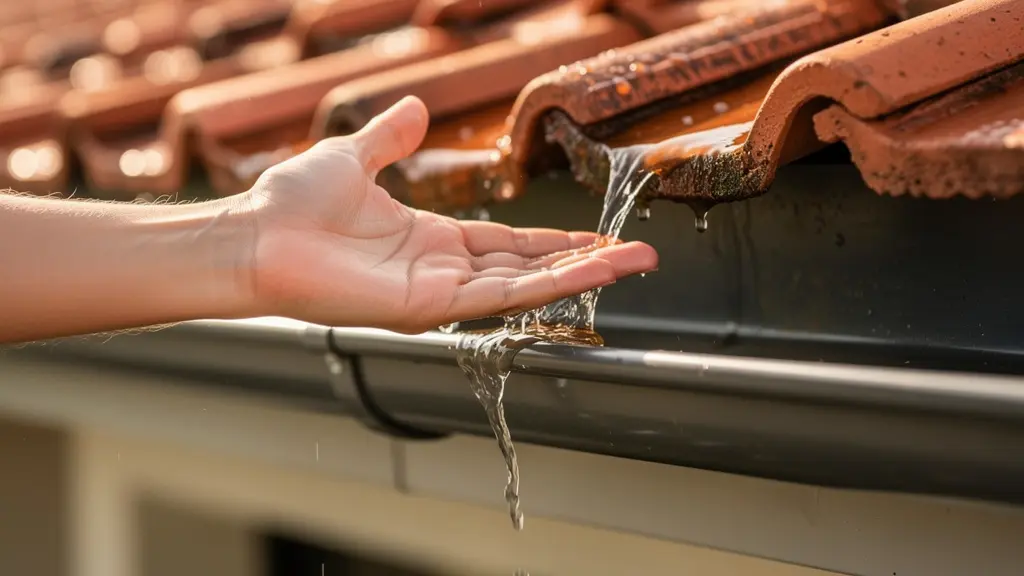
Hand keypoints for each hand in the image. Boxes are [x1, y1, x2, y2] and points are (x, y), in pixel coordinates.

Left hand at [241, 96, 657, 333]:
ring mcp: (436, 292)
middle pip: (527, 268)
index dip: (553, 240)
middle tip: (638, 257)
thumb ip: (391, 139)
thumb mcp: (354, 157)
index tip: (595, 237)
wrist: (253, 234)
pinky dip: (543, 286)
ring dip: (579, 275)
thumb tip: (418, 108)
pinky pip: (496, 297)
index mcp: (429, 239)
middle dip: (584, 263)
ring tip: (632, 264)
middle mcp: (440, 270)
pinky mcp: (425, 305)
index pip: (507, 243)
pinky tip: (584, 272)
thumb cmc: (292, 204)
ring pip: (523, 285)